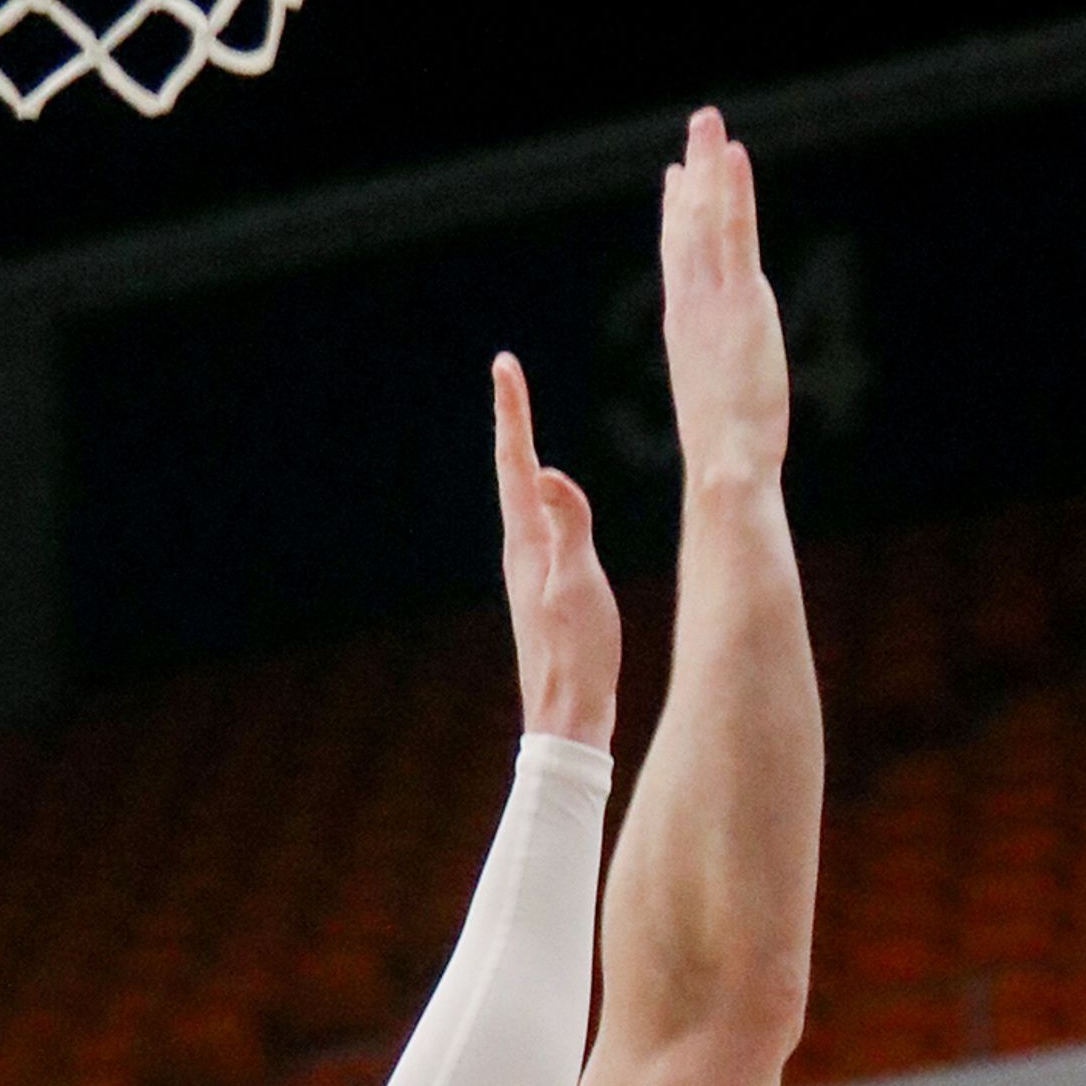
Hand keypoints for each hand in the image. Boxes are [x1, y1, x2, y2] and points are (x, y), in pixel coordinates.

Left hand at [490, 351, 617, 747]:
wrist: (569, 720)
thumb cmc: (578, 658)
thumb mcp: (579, 587)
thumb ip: (569, 528)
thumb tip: (548, 473)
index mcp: (527, 544)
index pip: (516, 464)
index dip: (513, 412)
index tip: (505, 365)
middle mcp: (521, 552)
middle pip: (512, 473)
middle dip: (513, 421)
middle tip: (509, 376)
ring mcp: (530, 572)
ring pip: (523, 498)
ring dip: (521, 455)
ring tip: (520, 419)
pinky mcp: (544, 590)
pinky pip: (539, 524)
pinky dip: (538, 493)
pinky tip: (544, 498)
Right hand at [658, 106, 788, 497]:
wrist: (727, 469)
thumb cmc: (726, 464)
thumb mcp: (718, 413)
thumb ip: (720, 387)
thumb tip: (723, 406)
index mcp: (685, 330)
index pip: (678, 262)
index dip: (675, 217)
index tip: (674, 180)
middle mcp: (692, 307)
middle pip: (687, 228)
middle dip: (690, 176)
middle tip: (696, 128)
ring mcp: (713, 301)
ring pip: (705, 220)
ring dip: (706, 165)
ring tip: (707, 120)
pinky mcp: (741, 302)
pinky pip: (734, 233)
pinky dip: (732, 192)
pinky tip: (732, 155)